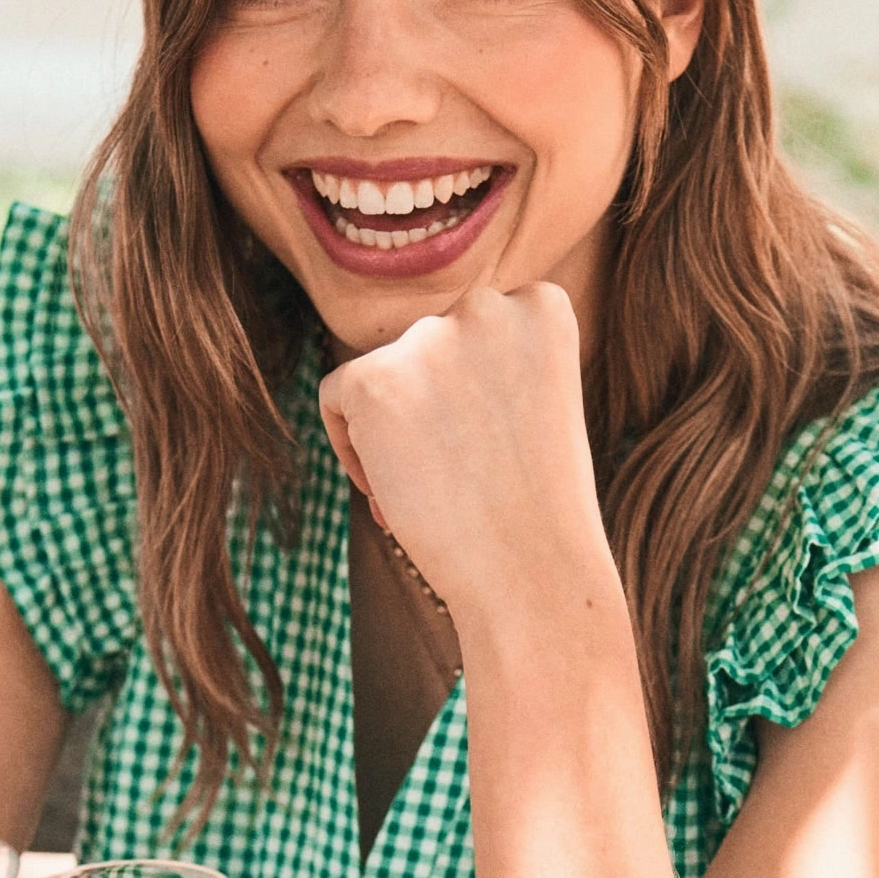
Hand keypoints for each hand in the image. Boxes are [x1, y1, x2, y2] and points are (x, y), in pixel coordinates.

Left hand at [318, 285, 615, 633]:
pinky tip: (393, 495)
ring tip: (433, 494)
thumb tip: (416, 362)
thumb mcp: (539, 406)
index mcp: (542, 305)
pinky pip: (336, 397)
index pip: (477, 330)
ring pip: (384, 375)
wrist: (533, 572)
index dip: (472, 393)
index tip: (491, 447)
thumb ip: (490, 364)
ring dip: (395, 432)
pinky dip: (352, 448)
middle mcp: (486, 305)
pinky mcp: (373, 379)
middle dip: (431, 412)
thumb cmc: (540, 508)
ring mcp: (428, 338)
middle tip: (460, 480)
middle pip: (427, 349)